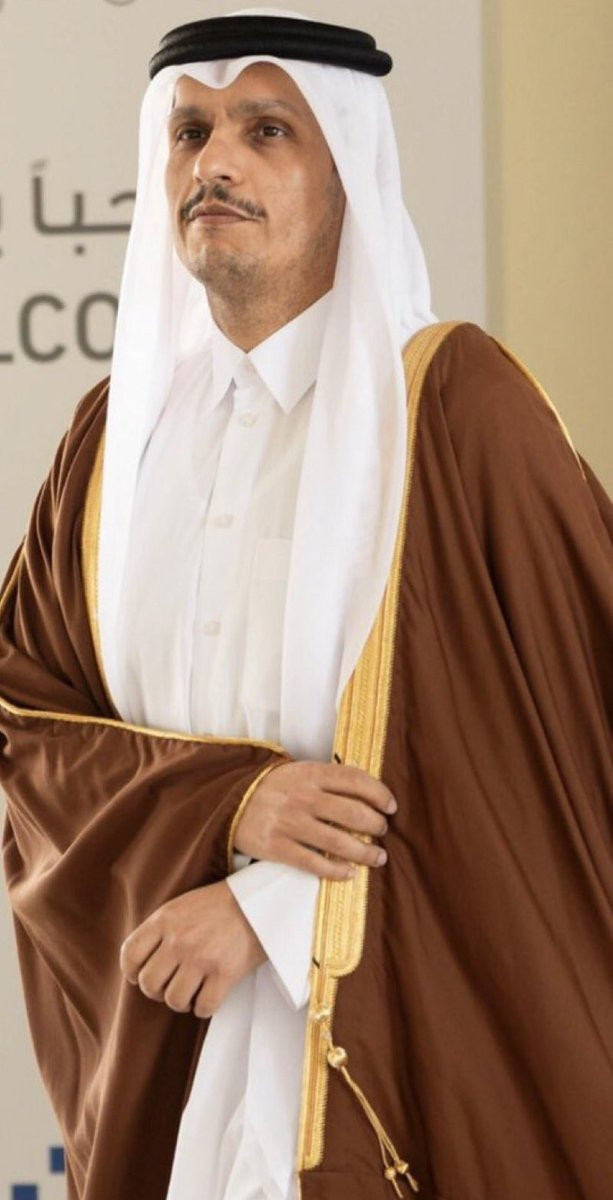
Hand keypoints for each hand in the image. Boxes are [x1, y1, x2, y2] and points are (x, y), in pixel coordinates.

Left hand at [119, 880, 266, 1018]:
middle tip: (171, 984)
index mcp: (165, 919)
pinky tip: (209, 996)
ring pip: (173, 1000)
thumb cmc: (220, 904)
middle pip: (149, 983)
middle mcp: (179, 939)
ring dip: (181, 1001)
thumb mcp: (182, 905)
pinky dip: (204, 1008)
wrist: (261, 900)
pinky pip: (203, 1007)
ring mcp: (202, 957)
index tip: (139, 976)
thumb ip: (160, 929)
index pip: (130, 954)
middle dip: (157, 990)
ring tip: (192, 991)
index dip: (131, 972)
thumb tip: (141, 963)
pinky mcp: (225, 973)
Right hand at [234, 761, 396, 880]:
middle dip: (376, 825)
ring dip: (365, 852)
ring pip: (338, 842)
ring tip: (377, 857)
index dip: (379, 793)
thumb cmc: (275, 789)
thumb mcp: (299, 772)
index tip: (391, 806)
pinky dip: (337, 871)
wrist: (230, 802)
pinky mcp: (277, 847)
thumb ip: (328, 779)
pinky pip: (315, 864)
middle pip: (352, 813)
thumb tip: (369, 792)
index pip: (355, 780)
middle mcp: (302, 797)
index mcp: (310, 773)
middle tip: (382, 831)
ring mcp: (289, 823)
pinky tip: (350, 873)